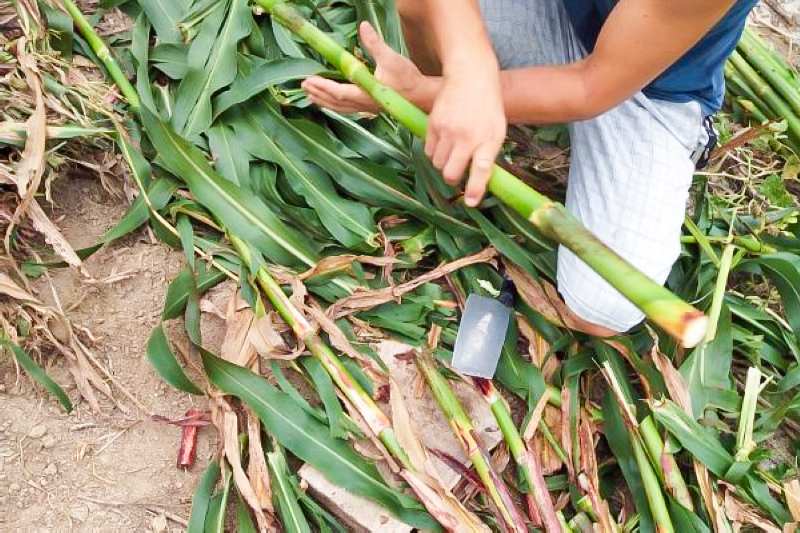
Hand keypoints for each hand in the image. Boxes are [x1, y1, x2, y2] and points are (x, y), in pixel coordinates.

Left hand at [302, 22, 428, 114]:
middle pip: (336, 102)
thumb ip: (374, 43)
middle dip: (319, 94)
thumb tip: (363, 27)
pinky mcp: (372, 107)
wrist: (423, 97)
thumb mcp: (391, 58)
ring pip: (341, 108)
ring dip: (325, 102)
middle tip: (304, 87)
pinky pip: (349, 109)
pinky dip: (337, 106)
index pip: (338, 92)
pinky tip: (333, 103)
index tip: (309, 80)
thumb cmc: (408, 79)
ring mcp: (368, 108)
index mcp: (366, 93)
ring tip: (311, 97)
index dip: (322, 86)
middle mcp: (365, 104)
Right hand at [425, 61, 505, 206]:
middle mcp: (466, 137)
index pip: (481, 170)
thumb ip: (488, 155)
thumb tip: (478, 181)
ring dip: (443, 165)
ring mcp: (447, 131)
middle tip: (457, 174)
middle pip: (450, 174)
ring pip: (437, 164)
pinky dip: (434, 153)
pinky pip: (428, 151)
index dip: (475, 189)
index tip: (471, 202)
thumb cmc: (488, 108)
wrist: (471, 77)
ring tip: (451, 153)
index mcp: (487, 140)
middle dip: (453, 179)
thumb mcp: (497, 131)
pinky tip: (443, 142)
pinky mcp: (433, 124)